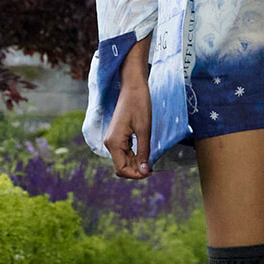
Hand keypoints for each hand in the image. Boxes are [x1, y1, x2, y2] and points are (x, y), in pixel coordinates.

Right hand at [104, 38, 151, 179]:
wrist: (133, 88)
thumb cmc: (139, 105)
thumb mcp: (144, 130)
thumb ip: (144, 152)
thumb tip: (145, 171)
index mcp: (114, 142)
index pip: (121, 169)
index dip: (135, 175)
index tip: (150, 172)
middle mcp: (110, 143)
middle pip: (121, 166)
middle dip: (136, 170)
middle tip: (153, 168)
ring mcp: (112, 139)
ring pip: (123, 160)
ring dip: (136, 164)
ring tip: (150, 161)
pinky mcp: (117, 136)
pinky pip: (124, 152)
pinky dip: (134, 156)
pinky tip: (145, 154)